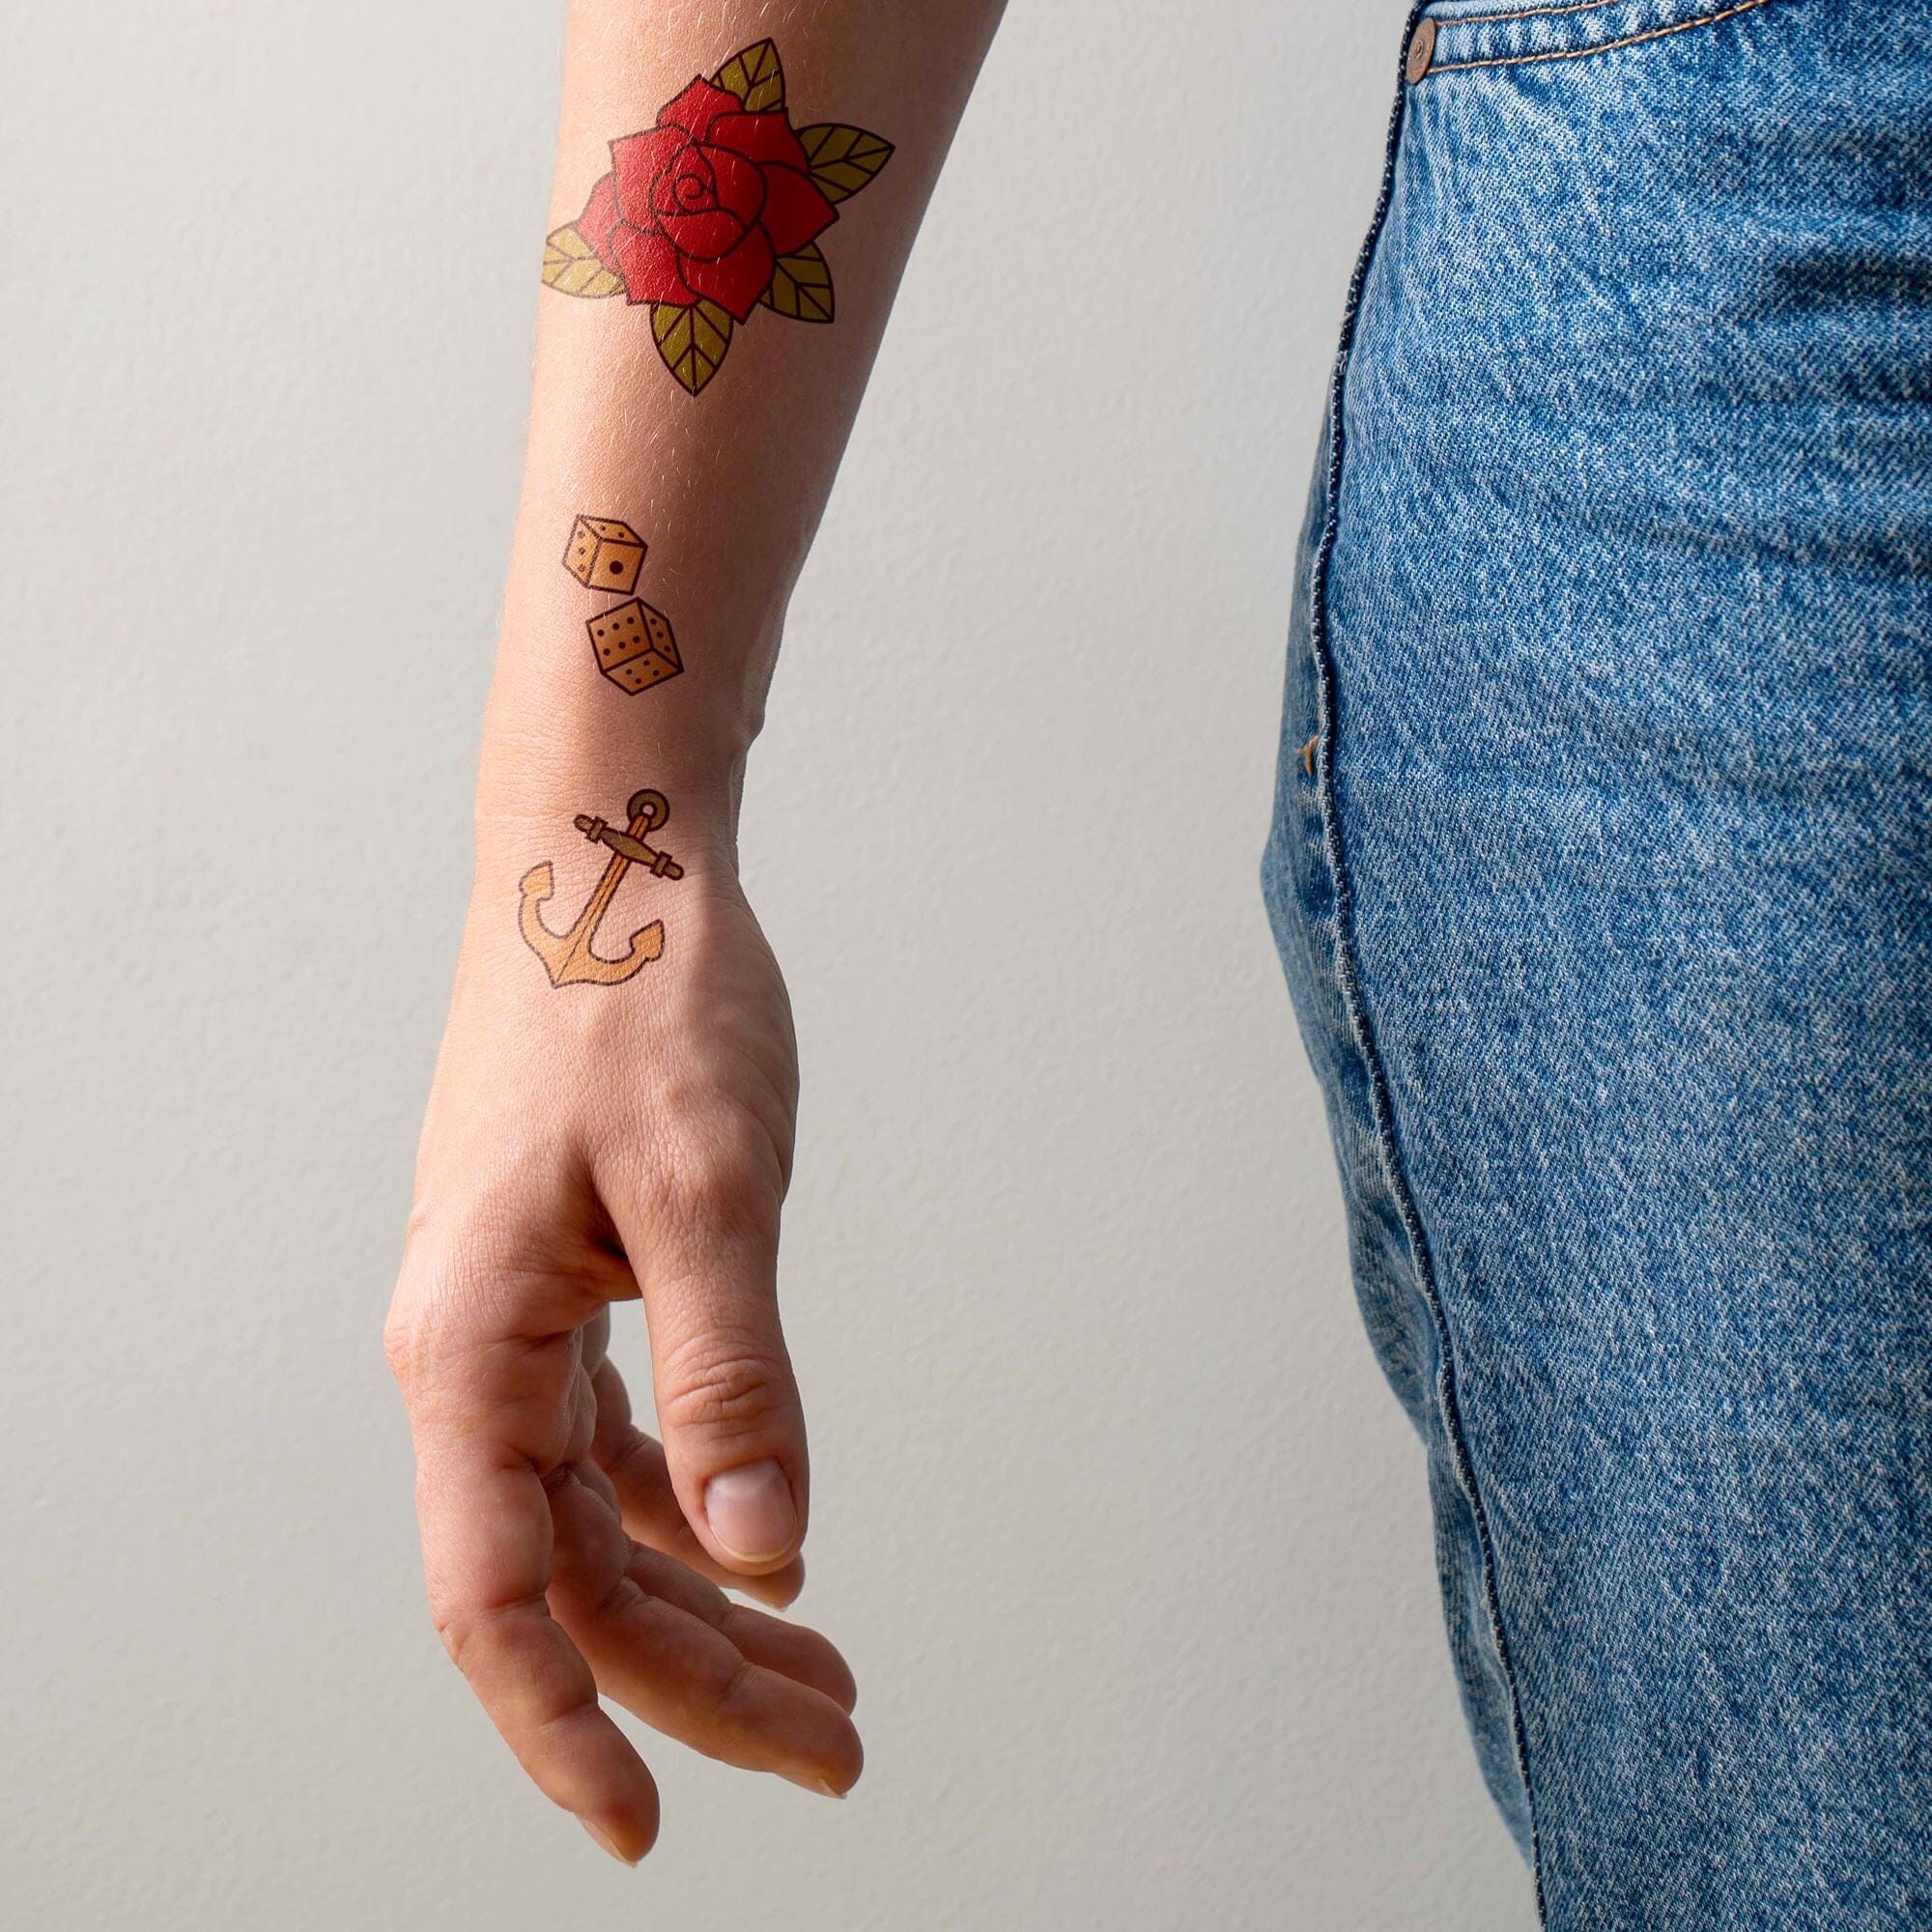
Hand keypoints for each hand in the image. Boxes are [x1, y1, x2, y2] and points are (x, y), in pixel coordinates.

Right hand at [385, 831, 858, 1861]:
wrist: (609, 859)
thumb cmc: (642, 996)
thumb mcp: (706, 1186)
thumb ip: (732, 1370)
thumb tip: (765, 1542)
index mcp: (472, 1345)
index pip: (499, 1598)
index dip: (567, 1730)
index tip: (650, 1830)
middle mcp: (475, 1351)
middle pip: (575, 1577)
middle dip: (700, 1682)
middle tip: (838, 1747)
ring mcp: (518, 1317)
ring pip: (601, 1516)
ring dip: (710, 1605)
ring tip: (829, 1677)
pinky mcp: (569, 1279)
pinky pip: (616, 1440)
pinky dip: (693, 1507)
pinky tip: (759, 1545)